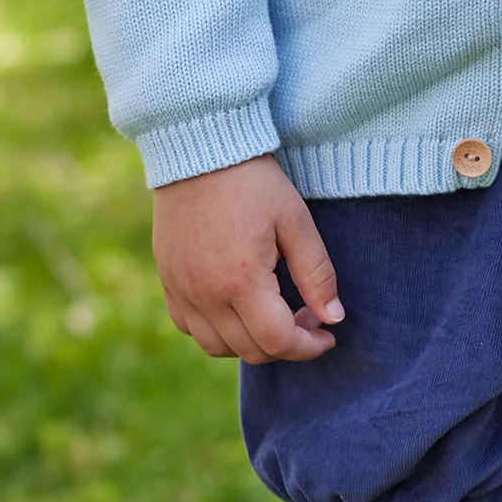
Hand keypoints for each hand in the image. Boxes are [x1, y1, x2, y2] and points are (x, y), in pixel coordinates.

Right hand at [152, 155, 343, 363]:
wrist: (199, 150)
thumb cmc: (253, 182)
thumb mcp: (296, 221)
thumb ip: (317, 274)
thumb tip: (333, 318)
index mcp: (241, 280)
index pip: (278, 341)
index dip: (309, 347)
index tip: (327, 334)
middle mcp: (206, 294)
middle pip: (250, 350)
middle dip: (286, 344)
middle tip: (307, 316)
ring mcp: (181, 290)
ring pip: (217, 347)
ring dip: (251, 342)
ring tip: (273, 313)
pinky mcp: (168, 281)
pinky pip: (190, 327)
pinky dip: (217, 330)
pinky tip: (237, 305)